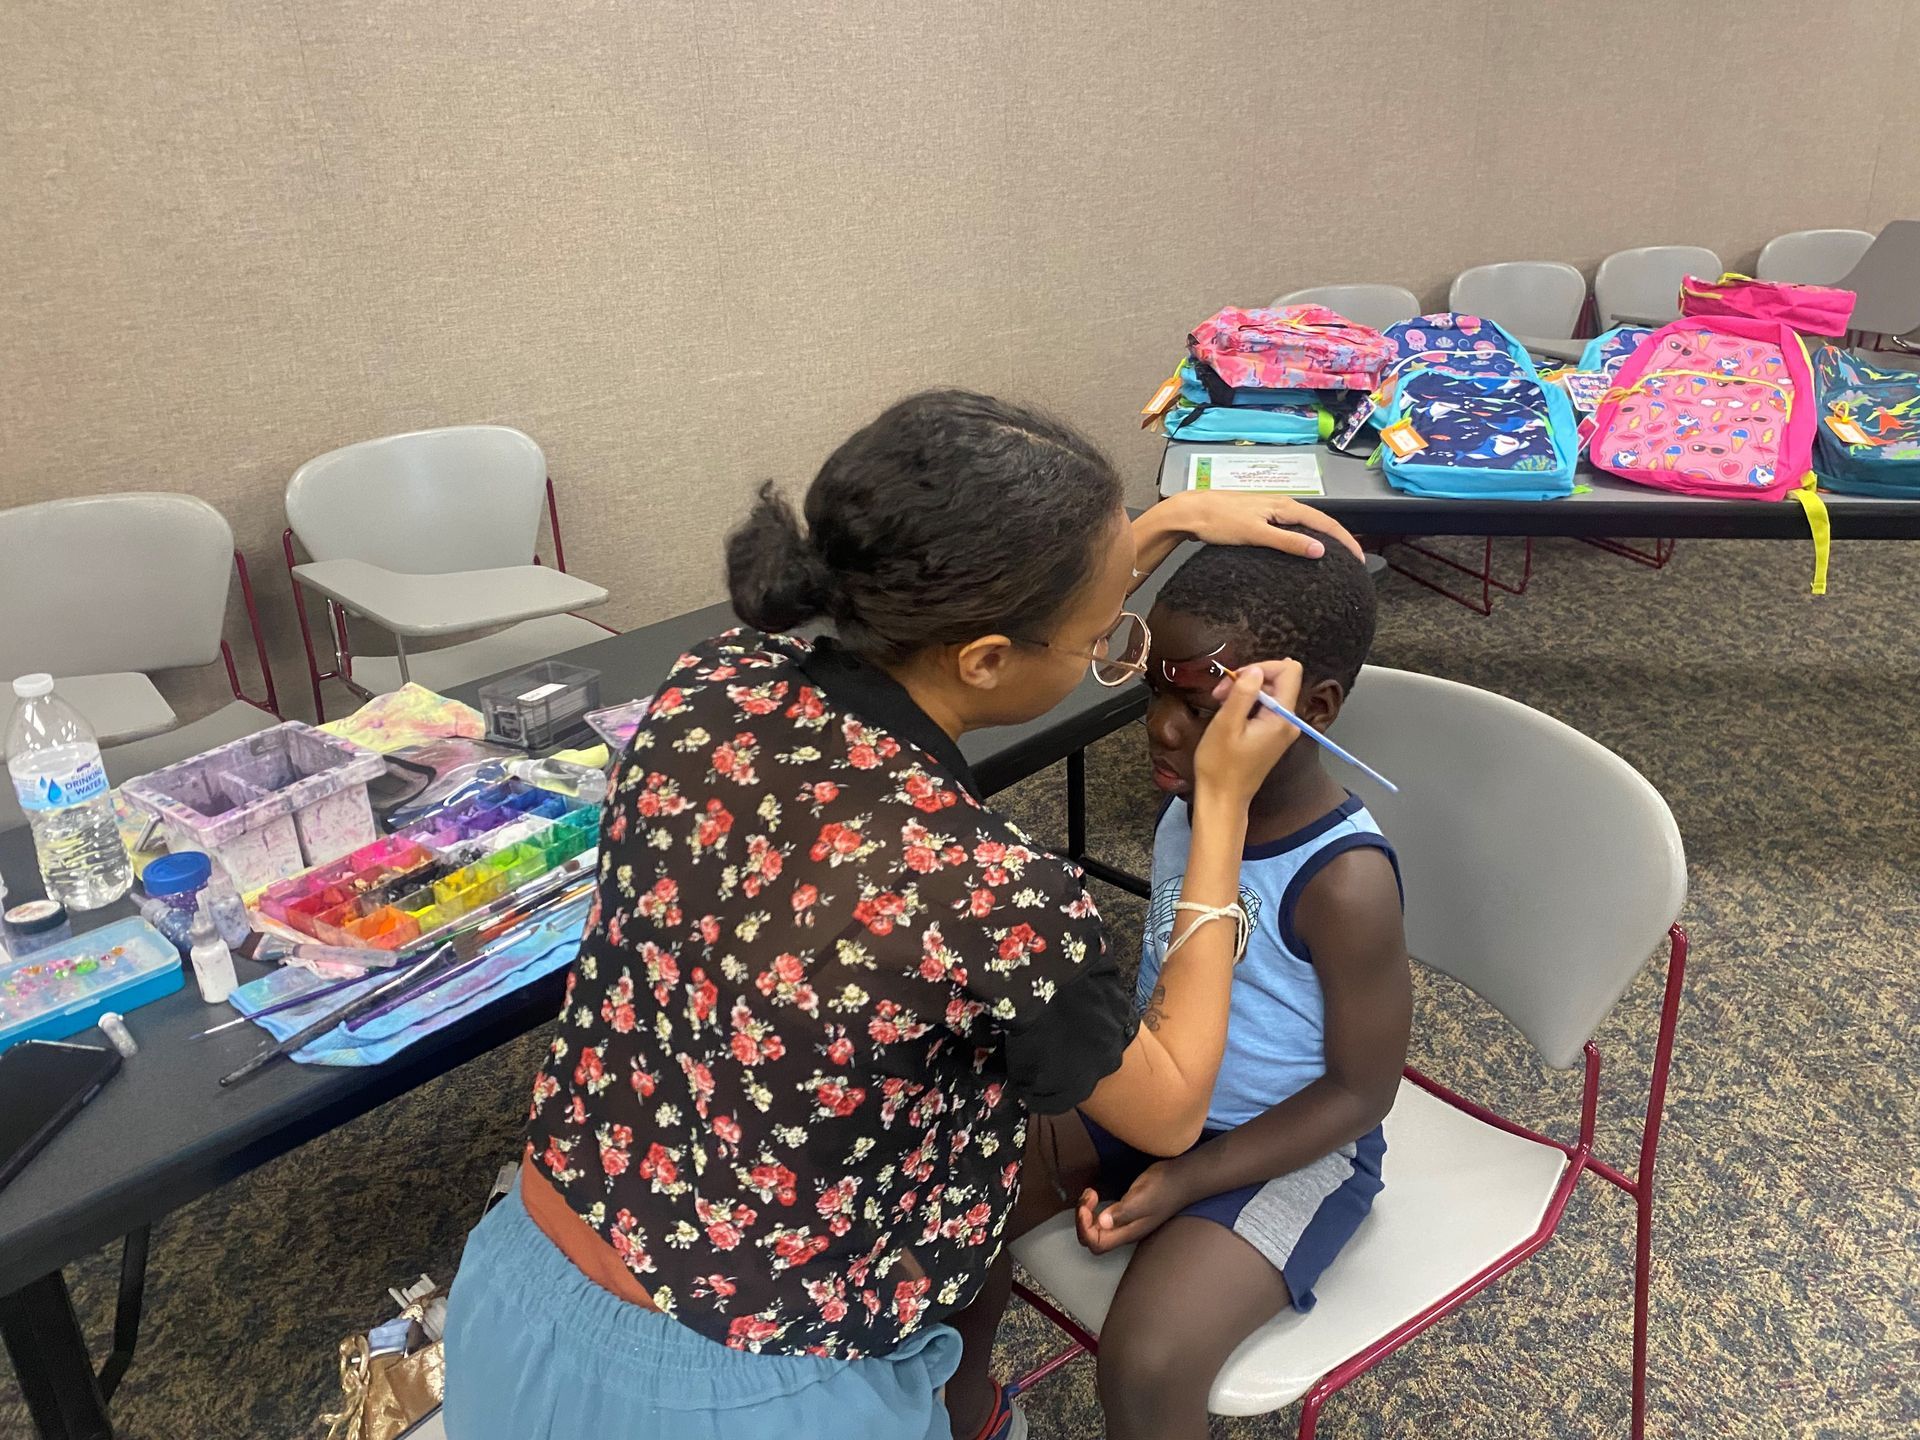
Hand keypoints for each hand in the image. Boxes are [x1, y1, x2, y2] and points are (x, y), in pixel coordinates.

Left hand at [1074, 1162, 1191, 1254]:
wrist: (1181, 1178)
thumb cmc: (1164, 1188)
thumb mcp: (1143, 1198)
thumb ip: (1124, 1212)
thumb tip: (1103, 1223)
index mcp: (1128, 1232)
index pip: (1097, 1244)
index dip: (1085, 1228)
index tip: (1088, 1207)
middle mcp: (1124, 1232)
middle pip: (1092, 1239)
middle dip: (1082, 1220)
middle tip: (1089, 1196)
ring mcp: (1125, 1223)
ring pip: (1095, 1228)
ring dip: (1086, 1213)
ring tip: (1091, 1194)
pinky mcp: (1125, 1212)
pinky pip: (1101, 1218)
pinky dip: (1092, 1208)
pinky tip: (1095, 1196)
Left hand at [1164, 490, 1363, 562]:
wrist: (1191, 512)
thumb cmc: (1220, 521)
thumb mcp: (1256, 534)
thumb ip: (1288, 542)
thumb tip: (1320, 550)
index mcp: (1285, 506)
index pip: (1326, 522)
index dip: (1345, 540)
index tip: (1360, 559)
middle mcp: (1282, 505)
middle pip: (1320, 522)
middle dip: (1340, 539)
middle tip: (1354, 560)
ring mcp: (1272, 511)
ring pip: (1307, 524)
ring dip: (1324, 538)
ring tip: (1336, 557)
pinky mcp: (1261, 518)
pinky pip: (1292, 528)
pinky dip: (1306, 538)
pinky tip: (1304, 549)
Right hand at [1192, 659, 1303, 804]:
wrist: (1223, 798)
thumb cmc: (1221, 765)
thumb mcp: (1226, 725)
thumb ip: (1243, 693)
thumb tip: (1256, 670)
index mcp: (1282, 718)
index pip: (1289, 671)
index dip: (1261, 667)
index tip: (1236, 680)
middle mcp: (1289, 722)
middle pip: (1279, 680)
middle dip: (1250, 679)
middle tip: (1221, 693)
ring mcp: (1283, 730)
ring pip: (1271, 692)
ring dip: (1245, 692)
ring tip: (1221, 703)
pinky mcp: (1274, 736)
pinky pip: (1266, 708)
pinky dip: (1247, 704)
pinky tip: (1229, 714)